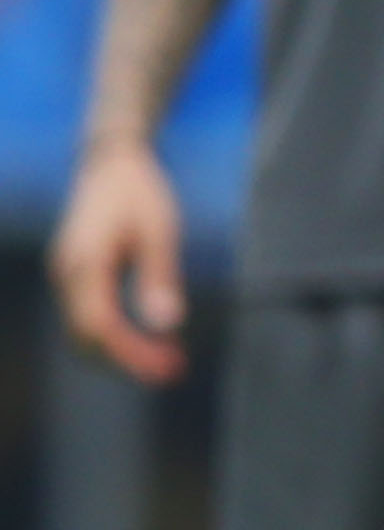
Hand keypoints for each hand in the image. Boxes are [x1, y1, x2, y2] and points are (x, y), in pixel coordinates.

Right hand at [50, 139, 187, 383]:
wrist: (111, 160)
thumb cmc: (140, 190)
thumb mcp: (160, 230)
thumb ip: (159, 277)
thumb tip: (168, 324)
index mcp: (85, 265)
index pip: (100, 327)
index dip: (131, 354)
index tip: (166, 368)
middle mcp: (67, 275)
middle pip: (87, 337)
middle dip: (127, 358)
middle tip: (172, 369)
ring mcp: (66, 275)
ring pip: (84, 329)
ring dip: (120, 349)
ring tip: (164, 359)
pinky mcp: (74, 273)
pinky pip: (87, 314)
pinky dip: (113, 331)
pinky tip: (143, 336)